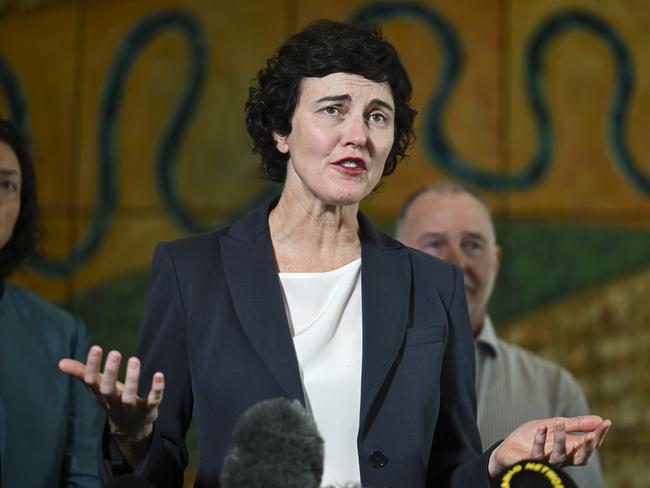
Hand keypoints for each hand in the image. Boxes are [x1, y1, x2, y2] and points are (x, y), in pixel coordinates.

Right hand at [59, 345, 164, 465]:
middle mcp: (113, 402)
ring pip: (130, 396)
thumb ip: (82, 373)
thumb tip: (60, 363)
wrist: (130, 428)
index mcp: (100, 394)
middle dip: (111, 373)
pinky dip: (156, 389)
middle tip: (115, 353)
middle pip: (108, 389)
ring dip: (133, 379)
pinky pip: (153, 400)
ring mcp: (131, 408)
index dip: (92, 366)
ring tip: (135, 359)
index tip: (96, 348)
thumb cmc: (112, 399)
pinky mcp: (148, 410)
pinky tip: (159, 375)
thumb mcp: (97, 388)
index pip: (91, 381)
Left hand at [488, 415, 610, 477]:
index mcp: (570, 449)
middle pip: (581, 459)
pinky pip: (538, 453)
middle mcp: (561, 458)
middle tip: (593, 435)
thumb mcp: (555, 425)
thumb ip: (576, 424)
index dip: (599, 435)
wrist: (509, 447)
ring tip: (560, 423)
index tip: (606, 422)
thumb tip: (599, 419)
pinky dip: (540, 439)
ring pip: (559, 456)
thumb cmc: (533, 437)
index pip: (589, 444)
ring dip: (561, 439)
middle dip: (588, 448)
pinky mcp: (531, 463)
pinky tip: (542, 427)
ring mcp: (546, 462)